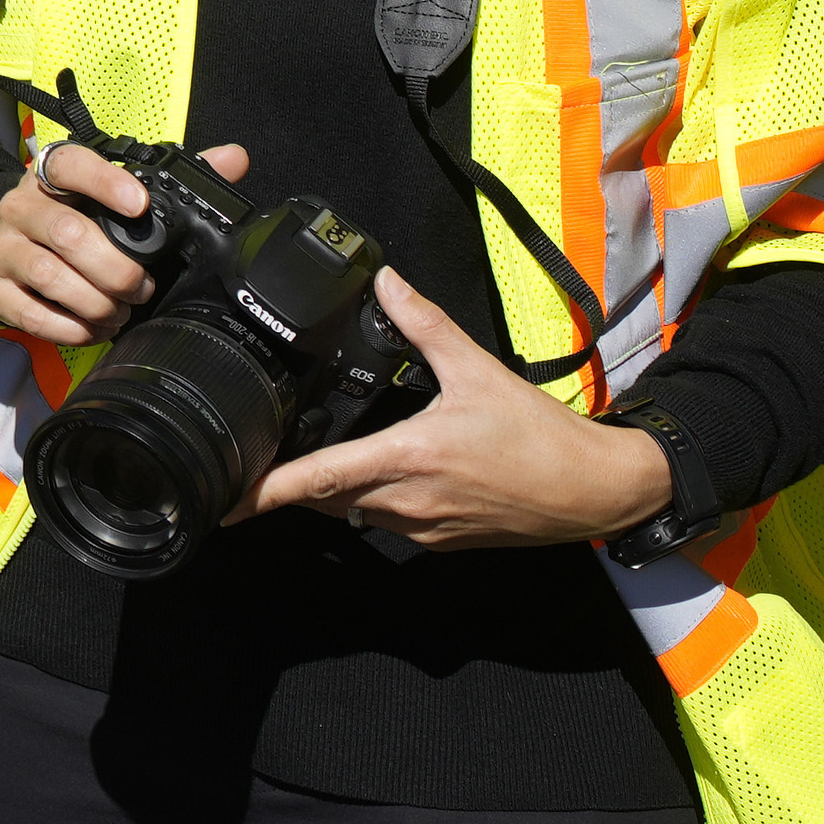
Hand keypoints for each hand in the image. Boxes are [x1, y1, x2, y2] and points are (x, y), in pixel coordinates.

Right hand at [0, 139, 247, 345]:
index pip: (71, 163)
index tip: (141, 205)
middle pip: (66, 233)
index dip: (105, 183)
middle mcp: (19, 205)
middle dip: (115, 268)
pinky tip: (92, 330)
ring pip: (48, 275)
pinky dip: (67, 328)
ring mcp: (1, 247)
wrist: (15, 253)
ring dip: (94, 302)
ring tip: (120, 313)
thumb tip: (234, 158)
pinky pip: (28, 312)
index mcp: (53, 174)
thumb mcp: (118, 196)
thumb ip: (175, 177)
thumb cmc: (79, 221)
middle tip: (142, 288)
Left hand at [247, 271, 674, 551]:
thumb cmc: (542, 438)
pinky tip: (374, 473)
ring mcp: (424, 528)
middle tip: (255, 466)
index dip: (266, 492)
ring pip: (353, 513)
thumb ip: (425, 324)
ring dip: (329, 492)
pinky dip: (368, 501)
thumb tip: (388, 283)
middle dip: (289, 486)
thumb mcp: (478, 370)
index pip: (318, 480)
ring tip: (307, 463)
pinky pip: (387, 523)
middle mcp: (408, 502)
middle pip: (324, 500)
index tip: (226, 500)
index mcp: (408, 459)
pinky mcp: (442, 540)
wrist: (596, 490)